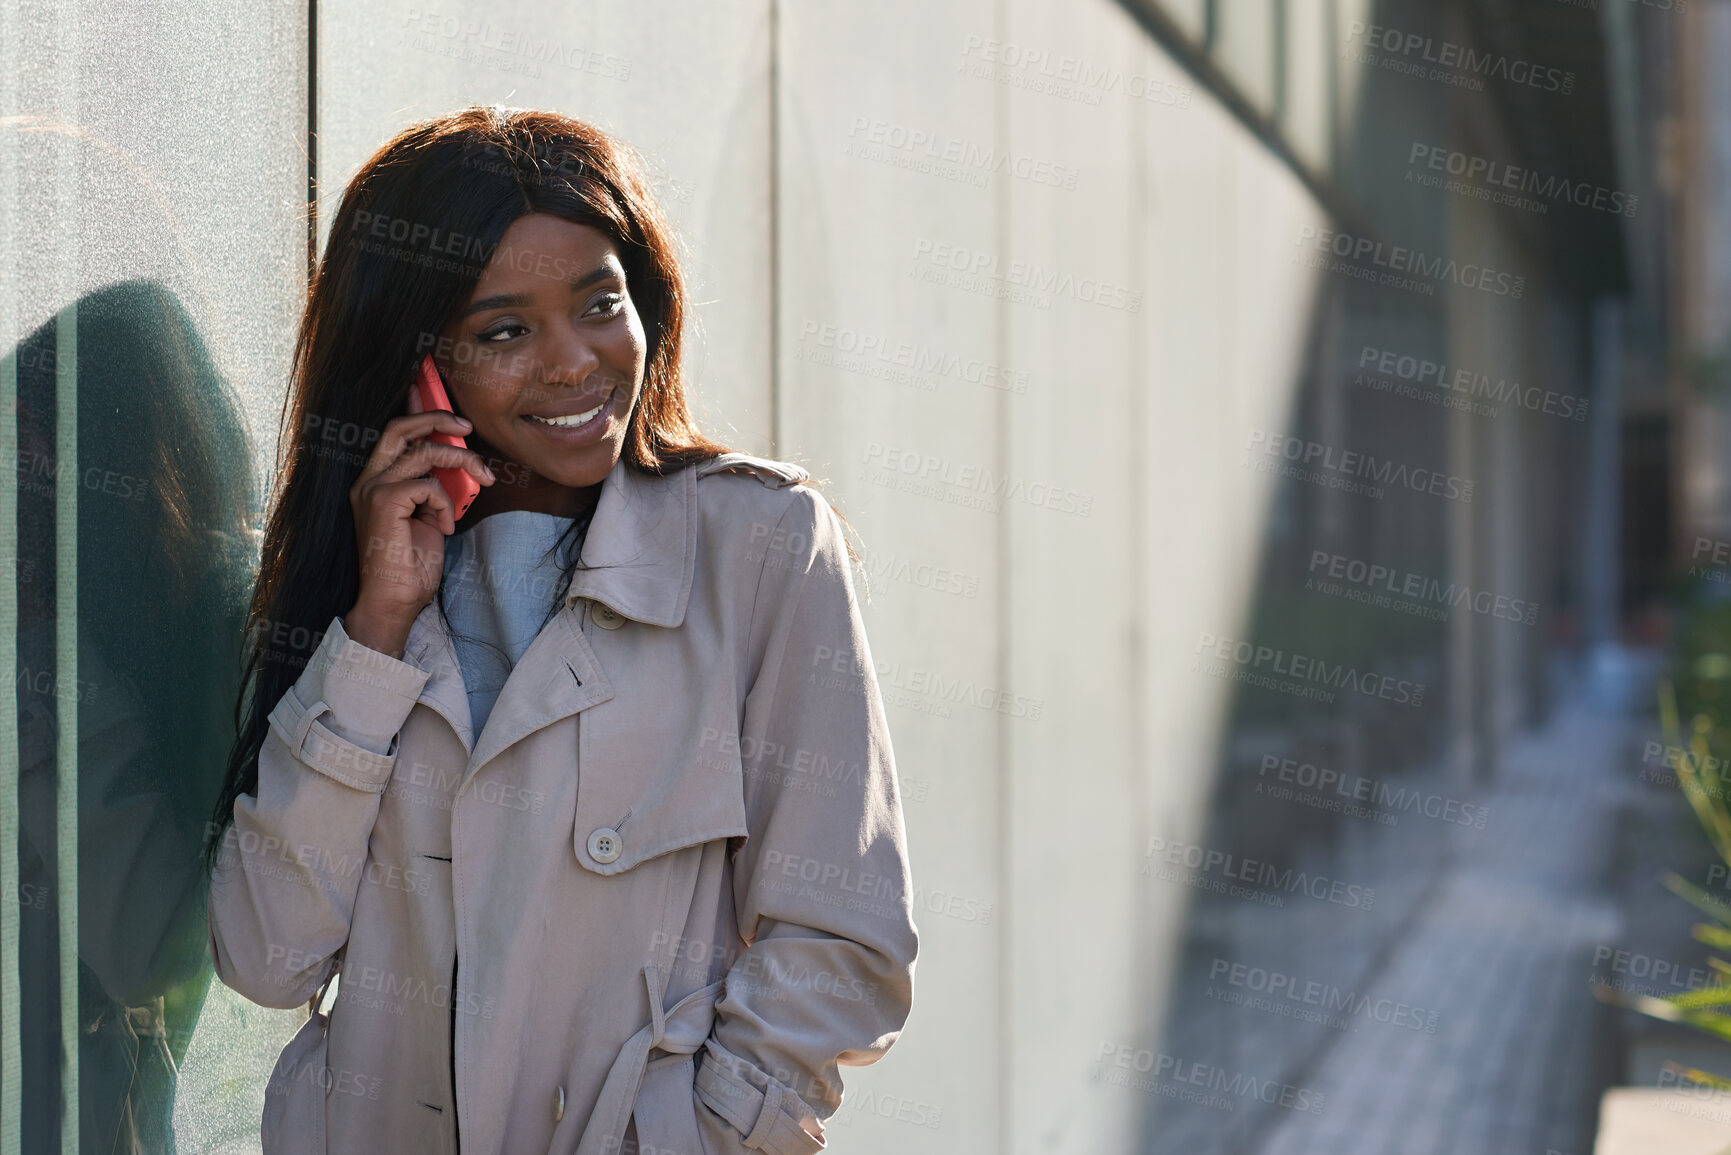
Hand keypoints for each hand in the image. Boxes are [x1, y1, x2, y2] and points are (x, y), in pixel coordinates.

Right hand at [345, 407, 494, 649]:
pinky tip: (444, 528)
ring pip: (423, 452)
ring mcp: (371, 489)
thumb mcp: (428, 516)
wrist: (394, 602)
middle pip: (399, 427)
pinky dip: (447, 504)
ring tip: (480, 479)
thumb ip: (433, 486)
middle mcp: (366, 481)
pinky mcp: (383, 501)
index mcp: (374, 483)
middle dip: (436, 418)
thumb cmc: (411, 567)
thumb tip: (454, 459)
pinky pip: (429, 484)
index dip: (417, 412)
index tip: (442, 402)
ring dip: (461, 463)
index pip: (394, 435)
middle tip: (466, 426)